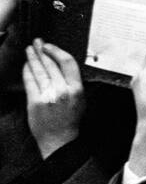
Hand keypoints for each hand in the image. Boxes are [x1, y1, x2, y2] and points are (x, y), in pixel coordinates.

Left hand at [22, 38, 83, 157]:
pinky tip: (26, 66)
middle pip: (50, 64)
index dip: (56, 51)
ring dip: (32, 58)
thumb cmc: (71, 120)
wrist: (60, 140)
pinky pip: (30, 81)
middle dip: (42, 51)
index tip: (49, 46)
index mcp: (77, 89)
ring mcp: (48, 96)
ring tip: (30, 50)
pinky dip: (27, 71)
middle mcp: (62, 91)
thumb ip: (73, 83)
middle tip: (37, 43)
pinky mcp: (35, 101)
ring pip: (39, 70)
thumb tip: (61, 65)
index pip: (67, 63)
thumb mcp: (81, 100)